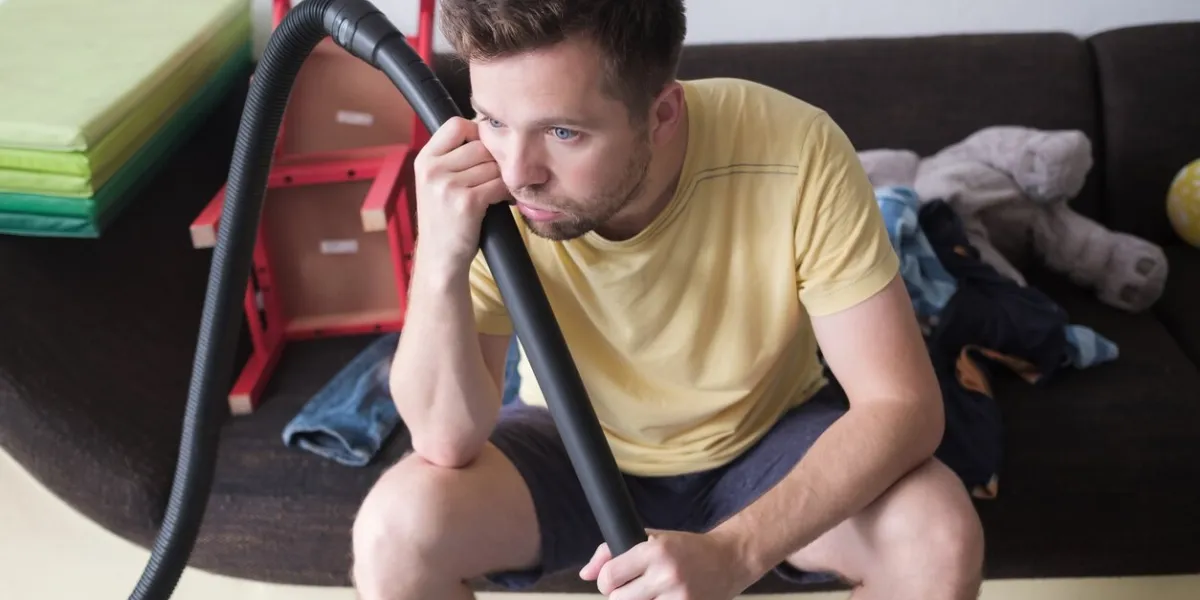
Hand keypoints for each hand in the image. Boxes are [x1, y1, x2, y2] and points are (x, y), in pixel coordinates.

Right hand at [412, 116, 509, 272]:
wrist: (440, 258)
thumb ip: (452, 157)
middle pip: (480, 145)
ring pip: (492, 165)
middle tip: (494, 178)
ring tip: (496, 191)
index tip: (483, 153)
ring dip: (501, 178)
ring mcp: (447, 186)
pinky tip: (500, 202)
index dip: (476, 133)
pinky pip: (498, 184)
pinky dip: (505, 193)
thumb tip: (486, 129)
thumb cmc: (444, 219)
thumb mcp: (435, 182)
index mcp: (424, 160)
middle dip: (494, 161)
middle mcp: (432, 169)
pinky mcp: (466, 202)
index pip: (457, 124)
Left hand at [579, 530, 756, 599]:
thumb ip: (612, 553)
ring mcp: (679, 597)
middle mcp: (667, 575)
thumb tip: (584, 574)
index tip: (614, 580)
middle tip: (633, 589)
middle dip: (620, 596)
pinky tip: (662, 599)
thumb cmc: (686, 548)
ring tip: (650, 594)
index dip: (606, 581)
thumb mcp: (651, 540)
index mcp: (655, 552)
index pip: (610, 576)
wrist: (729, 560)